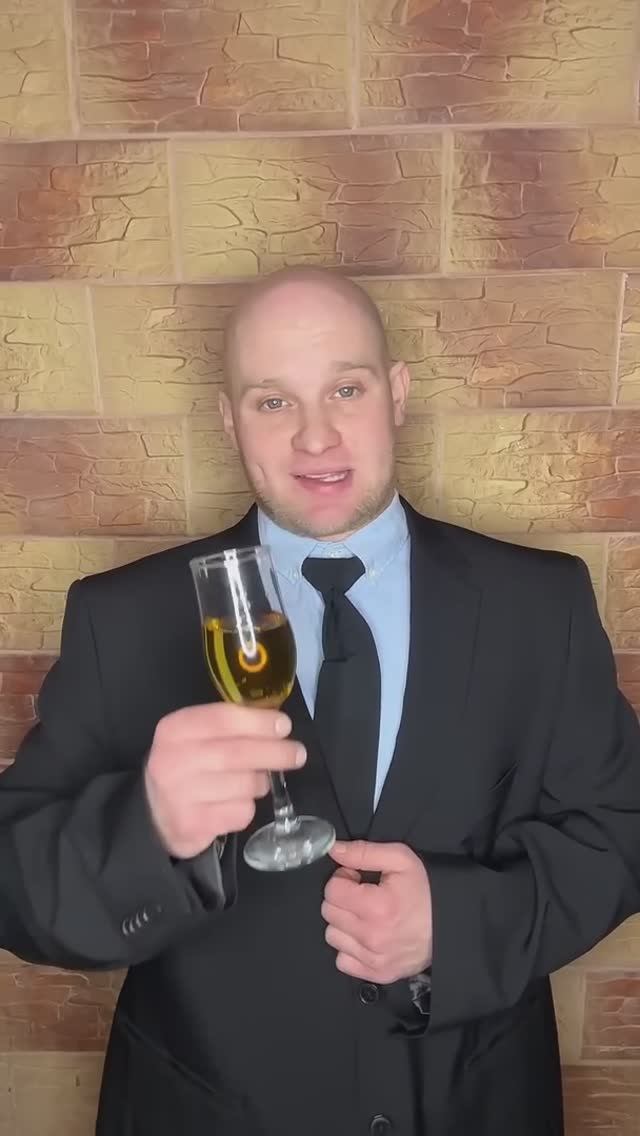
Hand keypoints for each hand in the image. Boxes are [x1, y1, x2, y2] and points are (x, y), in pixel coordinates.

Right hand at [144, 704, 304, 857]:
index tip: (284, 725)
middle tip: (297, 753)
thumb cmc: (185, 766)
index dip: (258, 721)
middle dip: (274, 752)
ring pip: (243, 785)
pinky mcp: (192, 825)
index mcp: (174, 730)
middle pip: (237, 753)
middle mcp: (173, 760)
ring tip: (258, 780)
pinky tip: (237, 802)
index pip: (222, 719)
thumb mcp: (194, 737)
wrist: (153, 814)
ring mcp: (181, 796)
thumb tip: (275, 723)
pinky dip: (247, 807)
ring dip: (261, 782)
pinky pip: (240, 813)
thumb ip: (227, 726)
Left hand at [322, 840, 431, 983]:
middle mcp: (371, 937)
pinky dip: (350, 948)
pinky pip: (343, 961)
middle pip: (329, 912)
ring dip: (343, 923)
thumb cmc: (426, 890)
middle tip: (362, 894)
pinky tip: (365, 936)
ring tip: (364, 915)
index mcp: (376, 906)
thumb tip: (332, 850)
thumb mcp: (401, 859)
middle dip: (342, 898)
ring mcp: (373, 959)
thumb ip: (363, 852)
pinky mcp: (377, 974)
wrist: (451, 925)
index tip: (358, 878)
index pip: (332, 890)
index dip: (343, 878)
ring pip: (333, 936)